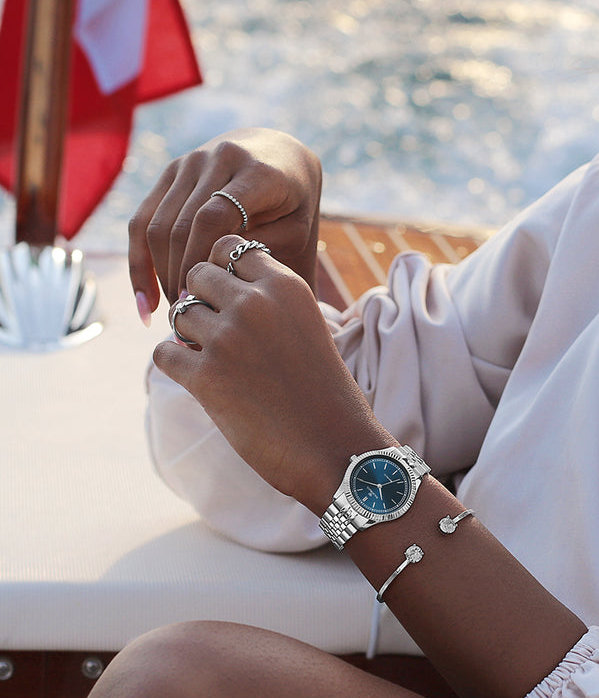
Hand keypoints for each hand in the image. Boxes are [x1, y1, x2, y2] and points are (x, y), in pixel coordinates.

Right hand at [128, 129, 321, 321]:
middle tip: (187, 317)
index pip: (214, 216)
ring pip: (156, 224)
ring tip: (175, 312)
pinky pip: (142, 219)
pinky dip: (139, 262)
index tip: (199, 299)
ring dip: (159, 274)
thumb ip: (262, 252)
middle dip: (178, 276)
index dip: (200, 260)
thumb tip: (215, 281)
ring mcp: (189, 161)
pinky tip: (146, 302)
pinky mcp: (170, 172)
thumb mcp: (294, 231)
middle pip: (181, 224)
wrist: (280, 157)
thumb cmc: (293, 207)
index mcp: (255, 172)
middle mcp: (218, 158)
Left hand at [154, 236, 392, 512]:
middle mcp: (256, 303)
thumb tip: (217, 291)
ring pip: (178, 312)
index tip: (229, 298)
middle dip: (201, 300)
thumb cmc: (326, 395)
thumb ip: (272, 303)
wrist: (335, 449)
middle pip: (198, 274)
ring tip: (210, 358)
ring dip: (187, 335)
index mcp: (286, 286)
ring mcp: (228, 338)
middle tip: (214, 331)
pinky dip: (175, 365)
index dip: (222, 272)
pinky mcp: (206, 376)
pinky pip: (164, 354)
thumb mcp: (307, 328)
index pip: (231, 248)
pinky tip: (198, 380)